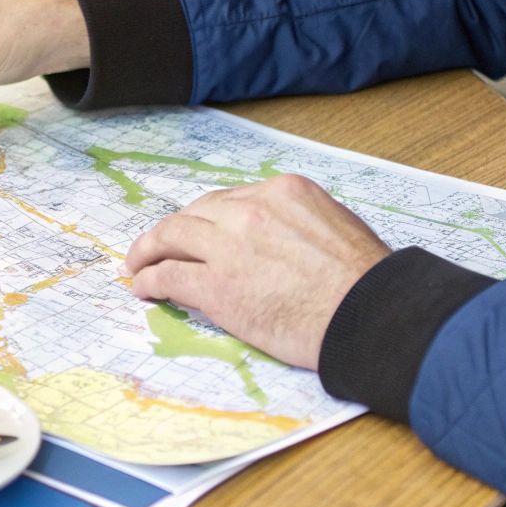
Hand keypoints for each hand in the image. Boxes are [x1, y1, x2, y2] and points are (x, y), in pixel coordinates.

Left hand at [122, 175, 390, 368]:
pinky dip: (150, 280)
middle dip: (174, 229)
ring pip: (171, 237)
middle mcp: (251, 210)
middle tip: (158, 245)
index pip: (231, 200)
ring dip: (148, 250)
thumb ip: (298, 223)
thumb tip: (278, 238)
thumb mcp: (335, 226)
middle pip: (196, 213)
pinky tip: (144, 288)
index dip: (210, 218)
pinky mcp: (216, 287)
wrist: (368, 315)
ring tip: (137, 263)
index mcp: (284, 191)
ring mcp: (229, 246)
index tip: (201, 231)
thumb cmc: (365, 281)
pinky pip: (169, 276)